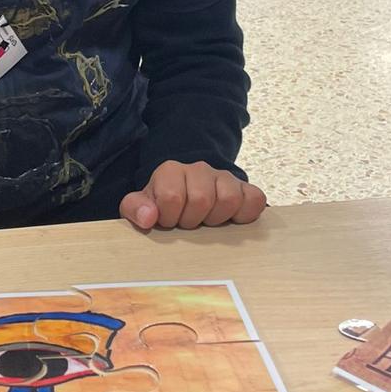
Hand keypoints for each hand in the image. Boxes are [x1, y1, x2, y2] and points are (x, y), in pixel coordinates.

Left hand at [120, 161, 266, 231]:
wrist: (188, 194)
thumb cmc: (163, 204)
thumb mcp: (141, 206)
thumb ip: (135, 209)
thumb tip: (148, 217)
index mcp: (171, 171)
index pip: (172, 197)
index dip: (170, 217)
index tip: (169, 221)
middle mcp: (199, 169)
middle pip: (202, 200)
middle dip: (193, 220)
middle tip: (189, 222)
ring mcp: (225, 177)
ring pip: (230, 199)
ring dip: (218, 219)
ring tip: (207, 221)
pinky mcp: (246, 188)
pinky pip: (254, 200)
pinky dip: (245, 215)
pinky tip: (231, 220)